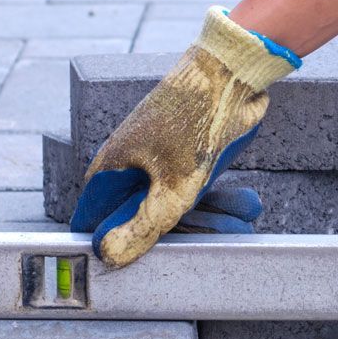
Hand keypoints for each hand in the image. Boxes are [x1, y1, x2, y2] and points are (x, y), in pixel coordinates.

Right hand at [69, 6, 298, 266]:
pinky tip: (243, 210)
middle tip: (207, 242)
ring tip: (238, 224)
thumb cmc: (195, 125)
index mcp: (110, 169)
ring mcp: (157, 160)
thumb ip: (141, 227)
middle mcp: (129, 165)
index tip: (139, 263)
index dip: (113, 243)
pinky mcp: (185, 158)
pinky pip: (195, 191)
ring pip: (174, 206)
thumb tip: (106, 256)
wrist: (231, 75)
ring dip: (208, 220)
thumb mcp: (172, 189)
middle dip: (179, 234)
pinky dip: (216, 202)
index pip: (94, 219)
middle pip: (141, 217)